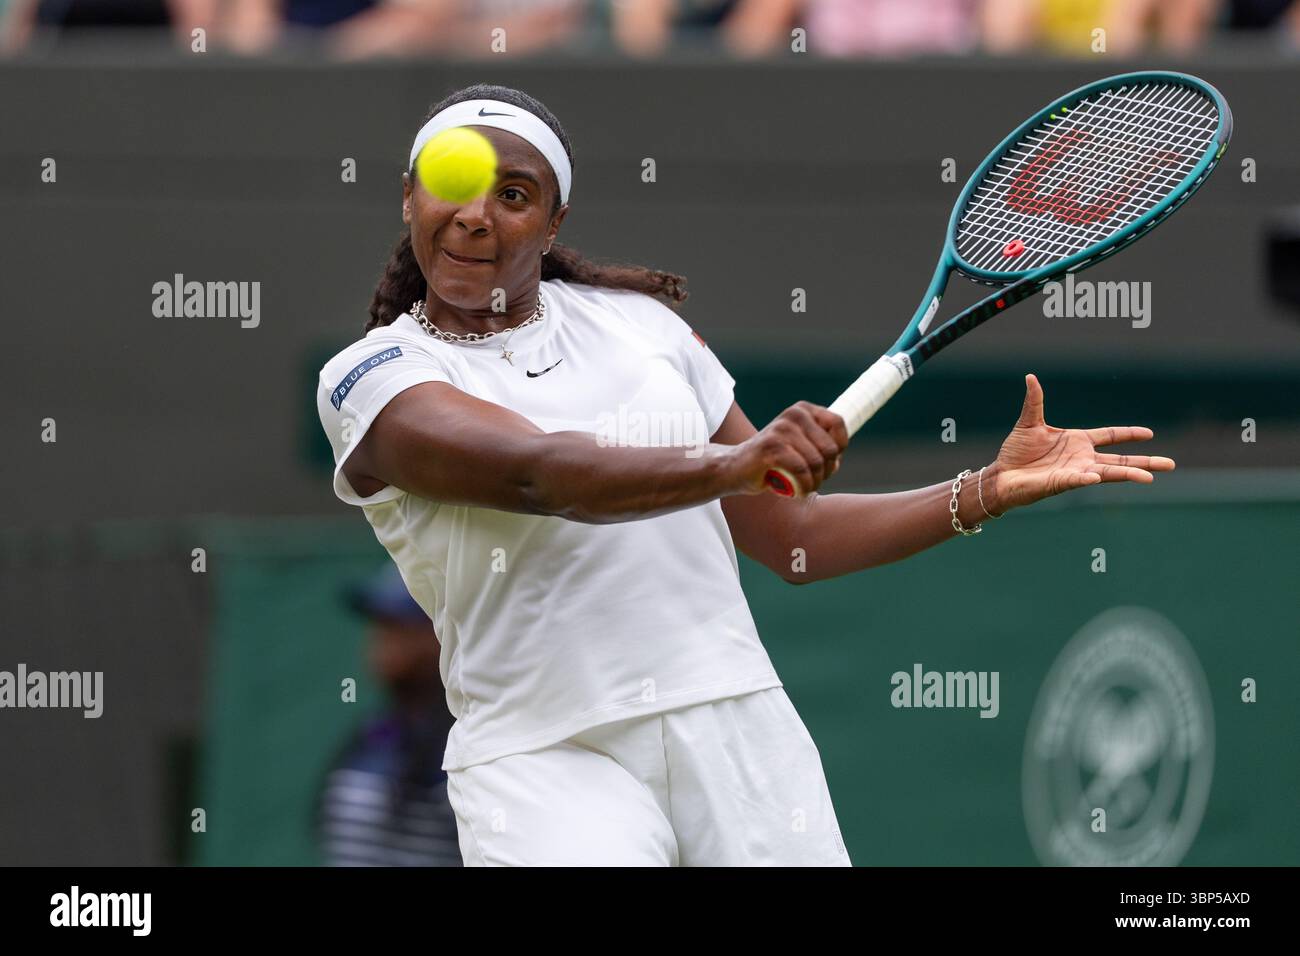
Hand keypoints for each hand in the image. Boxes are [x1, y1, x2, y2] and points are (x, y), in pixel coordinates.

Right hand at [730, 401, 847, 495]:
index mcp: (802, 410)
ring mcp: (781, 430)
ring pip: (817, 462)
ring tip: (804, 488)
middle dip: (827, 471)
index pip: (838, 424)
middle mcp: (793, 415)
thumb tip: (837, 461)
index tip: (825, 463)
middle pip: (830, 448)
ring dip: (814, 483)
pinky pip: (801, 471)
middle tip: (813, 480)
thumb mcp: (797, 447)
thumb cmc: (770, 461)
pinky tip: (796, 492)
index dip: (839, 449)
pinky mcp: (772, 447)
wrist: (734, 468)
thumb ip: (818, 449)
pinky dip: (803, 487)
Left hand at [986, 374, 1175, 513]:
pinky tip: (1098, 477)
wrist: (1002, 475)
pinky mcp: (1062, 483)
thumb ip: (1035, 401)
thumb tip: (1031, 377)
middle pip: (1120, 459)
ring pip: (1108, 473)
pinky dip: (1088, 478)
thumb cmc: (1016, 452)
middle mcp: (1082, 458)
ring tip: (1150, 477)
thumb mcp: (1028, 422)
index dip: (1128, 434)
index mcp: (1078, 441)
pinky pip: (1078, 480)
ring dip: (1128, 474)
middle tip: (1171, 465)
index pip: (1110, 436)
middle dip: (1145, 462)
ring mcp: (1075, 472)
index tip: (1150, 433)